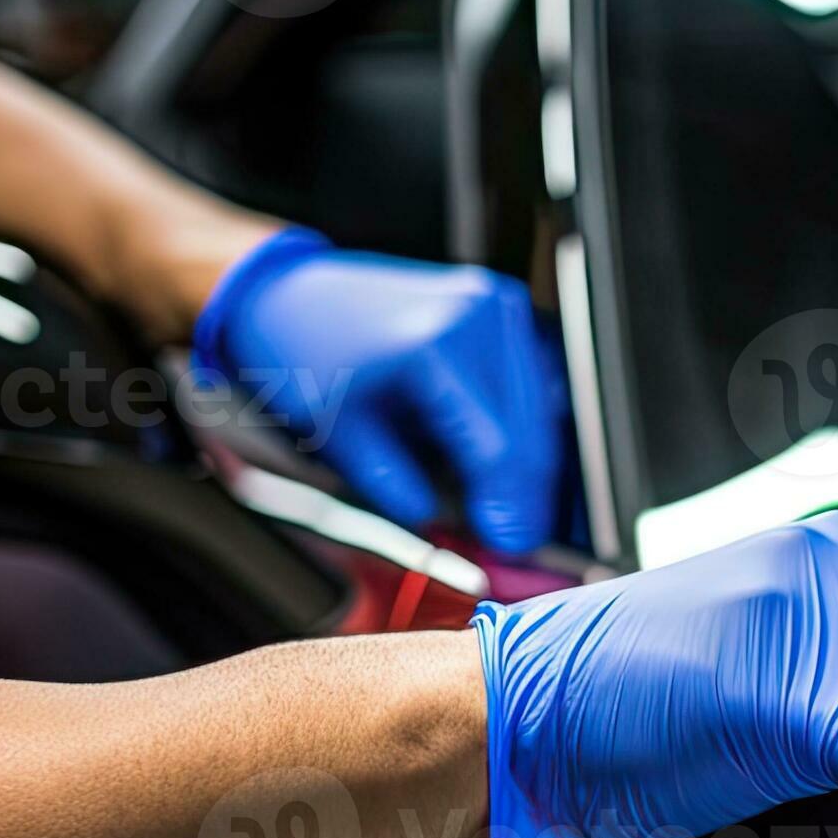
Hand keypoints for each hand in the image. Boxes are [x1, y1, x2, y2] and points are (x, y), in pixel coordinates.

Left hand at [193, 229, 568, 551]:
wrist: (295, 293)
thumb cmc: (304, 350)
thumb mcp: (335, 431)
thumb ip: (391, 484)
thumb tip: (437, 525)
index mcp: (436, 344)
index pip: (496, 447)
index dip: (508, 506)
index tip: (509, 544)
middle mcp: (479, 315)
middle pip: (531, 432)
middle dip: (526, 494)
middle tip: (512, 537)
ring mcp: (498, 306)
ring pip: (543, 412)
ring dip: (530, 466)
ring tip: (503, 503)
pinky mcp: (504, 308)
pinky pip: (536, 385)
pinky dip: (527, 430)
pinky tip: (504, 460)